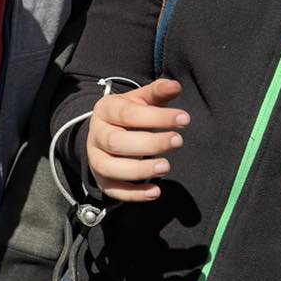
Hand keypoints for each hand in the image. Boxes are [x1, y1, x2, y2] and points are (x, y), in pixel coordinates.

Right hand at [85, 79, 187, 201]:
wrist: (106, 133)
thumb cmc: (128, 115)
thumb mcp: (141, 100)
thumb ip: (158, 93)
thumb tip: (175, 86)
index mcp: (105, 110)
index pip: (128, 114)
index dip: (156, 117)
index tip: (184, 119)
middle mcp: (96, 135)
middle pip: (117, 142)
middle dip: (150, 144)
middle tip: (178, 142)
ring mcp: (96, 159)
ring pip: (110, 168)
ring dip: (139, 170)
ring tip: (166, 167)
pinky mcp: (102, 180)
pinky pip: (113, 190)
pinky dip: (134, 194)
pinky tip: (155, 191)